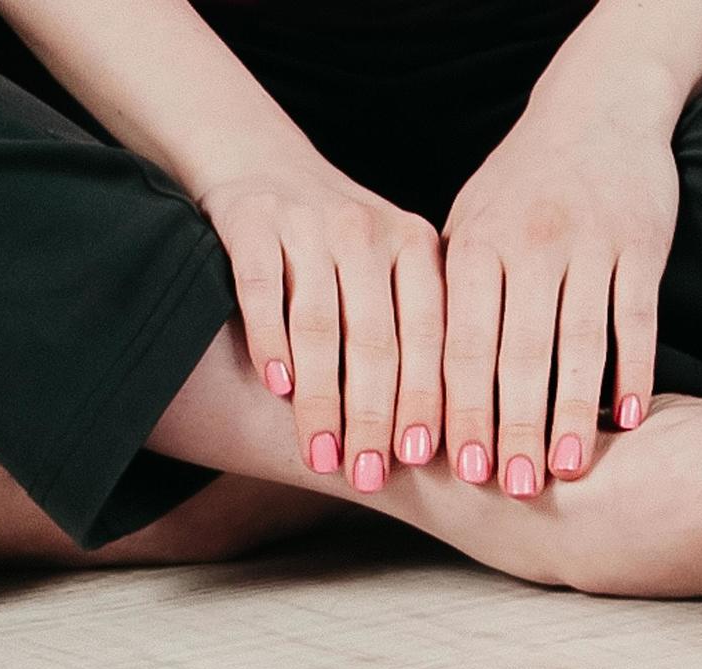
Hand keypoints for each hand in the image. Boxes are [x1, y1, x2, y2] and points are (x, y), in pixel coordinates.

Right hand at [199, 165, 444, 491]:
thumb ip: (416, 333)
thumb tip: (448, 441)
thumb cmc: (337, 245)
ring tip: (323, 456)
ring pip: (321, 325)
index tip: (424, 462)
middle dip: (374, 416)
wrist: (259, 159)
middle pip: (377, 339)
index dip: (428, 399)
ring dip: (322, 399)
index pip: (430, 335)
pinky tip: (277, 389)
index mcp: (417, 246)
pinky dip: (271, 340)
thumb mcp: (391, 270)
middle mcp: (370, 231)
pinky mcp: (252, 221)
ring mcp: (310, 224)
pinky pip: (264, 291)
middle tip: (368, 477)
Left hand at [441, 79, 679, 496]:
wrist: (596, 108)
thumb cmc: (519, 186)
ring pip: (577, 343)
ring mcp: (586, 244)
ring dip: (572, 413)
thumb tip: (407, 384)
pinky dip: (633, 370)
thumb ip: (445, 296)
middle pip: (515, 354)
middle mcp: (526, 245)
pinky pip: (636, 318)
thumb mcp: (468, 226)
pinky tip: (630, 419)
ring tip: (568, 470)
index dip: (452, 408)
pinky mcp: (639, 244)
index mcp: (472, 247)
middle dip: (511, 427)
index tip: (445, 468)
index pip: (456, 344)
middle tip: (511, 491)